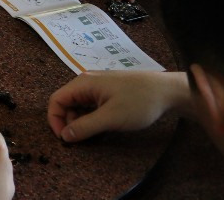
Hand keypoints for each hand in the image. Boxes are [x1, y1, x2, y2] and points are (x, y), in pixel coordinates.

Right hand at [47, 72, 187, 142]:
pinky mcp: (109, 92)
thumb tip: (64, 136)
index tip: (64, 139)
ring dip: (82, 122)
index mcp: (83, 83)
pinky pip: (92, 106)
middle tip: (81, 140)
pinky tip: (104, 128)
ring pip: (80, 106)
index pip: (57, 100)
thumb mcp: (111, 118)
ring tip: (94, 135)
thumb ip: (85, 127)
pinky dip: (93, 118)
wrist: (168, 92)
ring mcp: (99, 87)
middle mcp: (87, 82)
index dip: (55, 120)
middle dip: (69, 123)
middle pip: (67, 103)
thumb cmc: (138, 102)